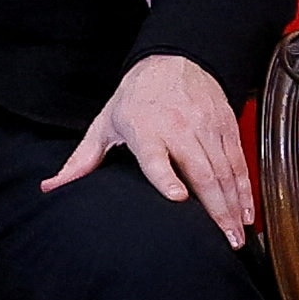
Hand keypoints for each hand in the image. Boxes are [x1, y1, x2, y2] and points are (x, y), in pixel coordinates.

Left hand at [43, 52, 252, 243]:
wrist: (175, 59)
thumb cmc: (136, 97)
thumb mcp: (106, 123)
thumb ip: (82, 160)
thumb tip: (51, 187)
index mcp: (144, 128)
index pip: (156, 156)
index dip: (167, 177)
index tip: (178, 198)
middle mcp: (179, 127)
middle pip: (201, 171)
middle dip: (215, 208)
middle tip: (224, 241)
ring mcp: (206, 127)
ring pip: (224, 170)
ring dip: (234, 205)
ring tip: (237, 235)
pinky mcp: (226, 126)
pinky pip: (238, 161)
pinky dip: (245, 189)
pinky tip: (247, 212)